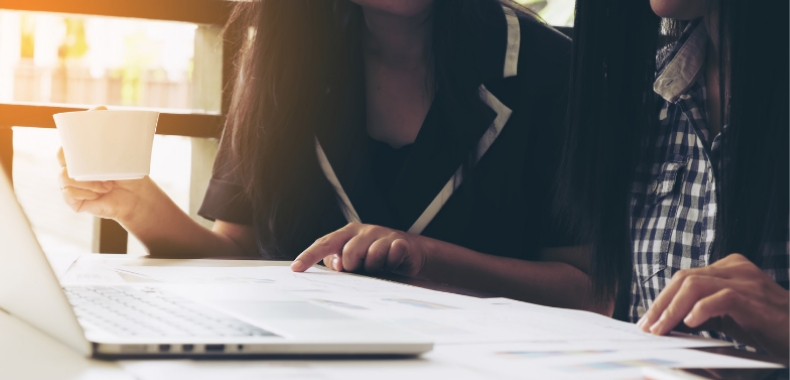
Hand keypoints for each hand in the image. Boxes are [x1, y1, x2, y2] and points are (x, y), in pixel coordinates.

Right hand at [57, 106, 153, 223]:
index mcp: (80, 153)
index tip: (90, 132)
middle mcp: (71, 167)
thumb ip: (112, 132)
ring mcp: (70, 184)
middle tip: (99, 167)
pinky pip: (68, 192)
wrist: (137, 197)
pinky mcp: (71, 199)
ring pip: (64, 176)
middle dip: (78, 159)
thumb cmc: (129, 173)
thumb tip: (100, 108)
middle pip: (61, 155)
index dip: (72, 133)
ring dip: (88, 181)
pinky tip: (100, 193)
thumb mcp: (123, 150)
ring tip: (108, 184)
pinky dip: (86, 192)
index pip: (68, 139)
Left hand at [290, 223, 426, 276]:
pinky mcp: (400, 242)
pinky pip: (391, 256)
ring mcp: (383, 235)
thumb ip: (339, 261)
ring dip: (375, 268)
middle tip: (364, 268)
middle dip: (354, 267)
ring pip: (371, 258)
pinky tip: (393, 263)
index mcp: (348, 234)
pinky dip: (392, 264)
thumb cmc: (379, 256)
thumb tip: (334, 265)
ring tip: (380, 267)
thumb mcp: (356, 259)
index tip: (296, 268)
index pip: (325, 243)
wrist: (412, 253)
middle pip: (348, 254)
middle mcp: (364, 231)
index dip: (309, 256)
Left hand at [637, 253, 788, 358]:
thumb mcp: (729, 316)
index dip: (662, 299)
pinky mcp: (756, 299)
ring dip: (672, 309)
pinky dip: (701, 310)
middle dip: (661, 304)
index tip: (647, 321)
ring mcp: (746, 281)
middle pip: (684, 279)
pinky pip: (721, 298)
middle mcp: (735, 268)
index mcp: (728, 268)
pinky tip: (690, 324)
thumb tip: (668, 323)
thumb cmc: (768, 327)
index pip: (683, 278)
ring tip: (661, 329)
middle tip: (647, 327)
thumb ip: (703, 313)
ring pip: (696, 285)